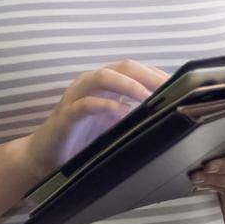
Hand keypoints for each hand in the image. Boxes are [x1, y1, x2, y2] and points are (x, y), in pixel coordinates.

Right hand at [17, 59, 167, 179]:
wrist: (45, 157)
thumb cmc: (82, 139)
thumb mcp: (113, 124)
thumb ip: (133, 114)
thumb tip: (168, 114)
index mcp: (104, 82)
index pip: (135, 68)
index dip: (157, 73)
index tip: (180, 85)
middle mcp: (90, 82)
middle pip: (123, 66)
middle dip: (148, 74)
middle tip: (168, 88)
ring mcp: (76, 95)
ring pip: (104, 76)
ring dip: (129, 84)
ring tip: (147, 96)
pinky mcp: (66, 114)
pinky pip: (87, 104)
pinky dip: (106, 106)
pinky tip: (122, 114)